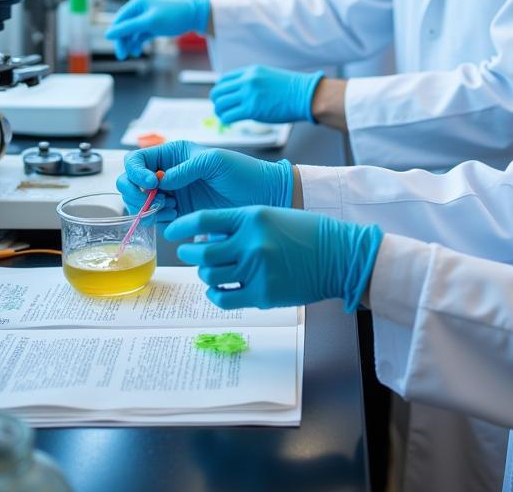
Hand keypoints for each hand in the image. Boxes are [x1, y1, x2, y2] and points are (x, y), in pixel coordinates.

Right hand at [104, 0, 209, 59]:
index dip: (116, 34)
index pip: (120, 20)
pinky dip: (137, 42)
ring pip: (132, 32)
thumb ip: (128, 28)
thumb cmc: (173, 16)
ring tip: (132, 54)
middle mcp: (139, 9)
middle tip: (122, 56)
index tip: (118, 50)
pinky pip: (140, 34)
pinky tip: (137, 51)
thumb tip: (107, 34)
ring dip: (130, 43)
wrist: (194, 16)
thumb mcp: (149, 23)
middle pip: (124, 26)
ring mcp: (146, 17)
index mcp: (137, 3)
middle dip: (123, 40)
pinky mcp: (152, 25)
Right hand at [115, 141, 292, 221]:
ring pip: (139, 201)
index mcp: (174, 154)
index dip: (135, 171)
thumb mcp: (214, 162)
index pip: (138, 159)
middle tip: (156, 200)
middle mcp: (168, 172)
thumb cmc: (242, 172)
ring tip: (171, 208)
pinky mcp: (178, 213)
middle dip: (135, 192)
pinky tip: (174, 215)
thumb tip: (159, 180)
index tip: (150, 183)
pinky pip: (154, 217)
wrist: (261, 196)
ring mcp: (172, 193)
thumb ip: (185, 169)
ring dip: (147, 207)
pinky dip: (156, 218)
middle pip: (130, 181)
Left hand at [167, 205, 382, 311]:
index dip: (183, 226)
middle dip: (189, 252)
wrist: (339, 256)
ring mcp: (256, 270)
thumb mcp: (272, 216)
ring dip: (204, 273)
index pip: (204, 219)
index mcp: (253, 217)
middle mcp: (251, 242)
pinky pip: (224, 297)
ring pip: (210, 275)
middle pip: (202, 251)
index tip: (172, 230)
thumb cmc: (307, 233)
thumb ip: (241, 224)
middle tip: (187, 252)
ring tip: (208, 270)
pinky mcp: (262, 294)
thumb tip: (208, 235)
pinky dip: (215, 294)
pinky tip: (217, 289)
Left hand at [211, 65, 323, 124]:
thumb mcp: (268, 76)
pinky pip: (229, 115)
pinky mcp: (252, 109)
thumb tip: (241, 92)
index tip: (222, 98)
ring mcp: (249, 94)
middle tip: (220, 109)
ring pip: (221, 104)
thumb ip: (254, 81)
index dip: (220, 90)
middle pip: (219, 91)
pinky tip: (229, 122)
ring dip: (219, 112)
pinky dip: (226, 120)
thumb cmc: (292, 89)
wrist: (305, 95)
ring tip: (223, 116)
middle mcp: (247, 81)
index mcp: (251, 72)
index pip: (224, 79)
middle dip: (216, 101)